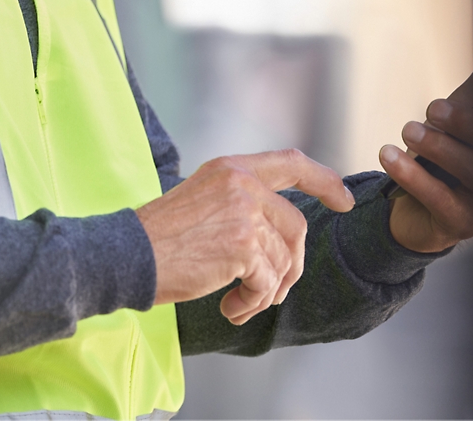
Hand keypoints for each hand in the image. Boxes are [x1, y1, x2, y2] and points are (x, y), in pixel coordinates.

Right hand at [135, 149, 353, 324]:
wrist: (128, 254)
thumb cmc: (159, 236)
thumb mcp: (202, 199)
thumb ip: (240, 202)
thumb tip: (281, 234)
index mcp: (231, 168)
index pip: (291, 163)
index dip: (324, 180)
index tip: (344, 199)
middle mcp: (242, 184)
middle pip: (296, 226)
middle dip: (291, 265)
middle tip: (271, 291)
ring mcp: (244, 213)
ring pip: (284, 260)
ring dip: (267, 291)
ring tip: (239, 302)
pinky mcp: (242, 246)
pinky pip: (268, 282)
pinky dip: (252, 302)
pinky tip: (230, 308)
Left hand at [383, 59, 472, 252]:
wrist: (418, 213)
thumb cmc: (440, 163)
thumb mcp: (453, 125)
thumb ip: (471, 96)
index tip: (458, 96)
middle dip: (465, 123)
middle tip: (434, 108)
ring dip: (440, 146)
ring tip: (410, 130)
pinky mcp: (463, 222)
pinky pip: (441, 198)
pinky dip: (413, 175)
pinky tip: (390, 155)